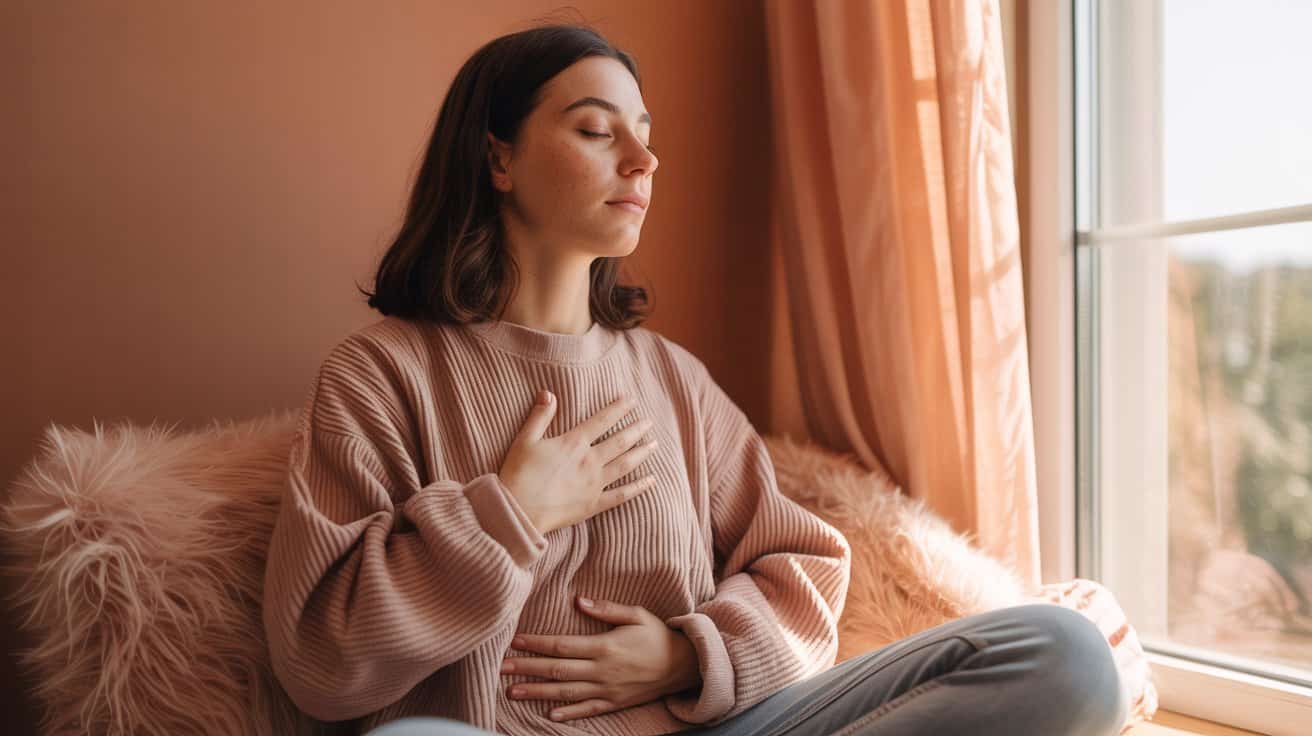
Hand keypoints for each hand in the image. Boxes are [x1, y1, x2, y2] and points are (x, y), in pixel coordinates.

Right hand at [499, 393, 659, 534]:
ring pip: (626, 464)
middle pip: (620, 441)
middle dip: (637, 429)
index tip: (632, 400)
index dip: (619, 408)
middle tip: (649, 422)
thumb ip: (540, 416)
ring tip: (654, 444)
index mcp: (574, 443)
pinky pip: (622, 495)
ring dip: (642, 453)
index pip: (602, 420)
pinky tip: (651, 481)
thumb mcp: (525, 439)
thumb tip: (549, 393)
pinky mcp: (594, 504)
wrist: (518, 511)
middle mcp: (590, 461)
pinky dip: (639, 487)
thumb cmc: (518, 474)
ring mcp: (595, 484)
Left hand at [502, 596, 701, 722]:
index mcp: (605, 646)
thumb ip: (606, 609)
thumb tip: (578, 601)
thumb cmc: (658, 635)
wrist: (684, 665)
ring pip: (565, 693)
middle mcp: (602, 670)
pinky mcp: (615, 703)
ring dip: (537, 692)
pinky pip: (587, 710)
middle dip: (527, 669)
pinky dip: (568, 713)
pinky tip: (548, 714)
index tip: (515, 642)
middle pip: (557, 670)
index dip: (536, 644)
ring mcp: (608, 689)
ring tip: (512, 691)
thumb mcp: (636, 615)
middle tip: (501, 668)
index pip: (562, 645)